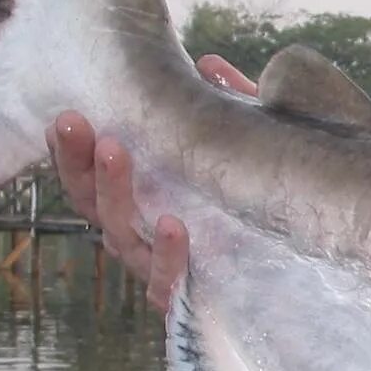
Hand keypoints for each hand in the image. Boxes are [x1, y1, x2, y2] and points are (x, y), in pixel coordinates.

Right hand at [49, 54, 255, 314]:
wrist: (306, 283)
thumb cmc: (265, 213)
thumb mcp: (251, 156)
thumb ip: (232, 114)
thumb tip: (208, 66)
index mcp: (146, 207)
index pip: (96, 180)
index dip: (72, 152)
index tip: (64, 117)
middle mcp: (144, 240)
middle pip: (95, 203)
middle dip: (78, 161)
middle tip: (72, 120)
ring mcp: (164, 274)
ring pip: (123, 237)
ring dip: (117, 192)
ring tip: (114, 151)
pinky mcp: (193, 305)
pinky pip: (171, 283)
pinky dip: (169, 255)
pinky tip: (172, 225)